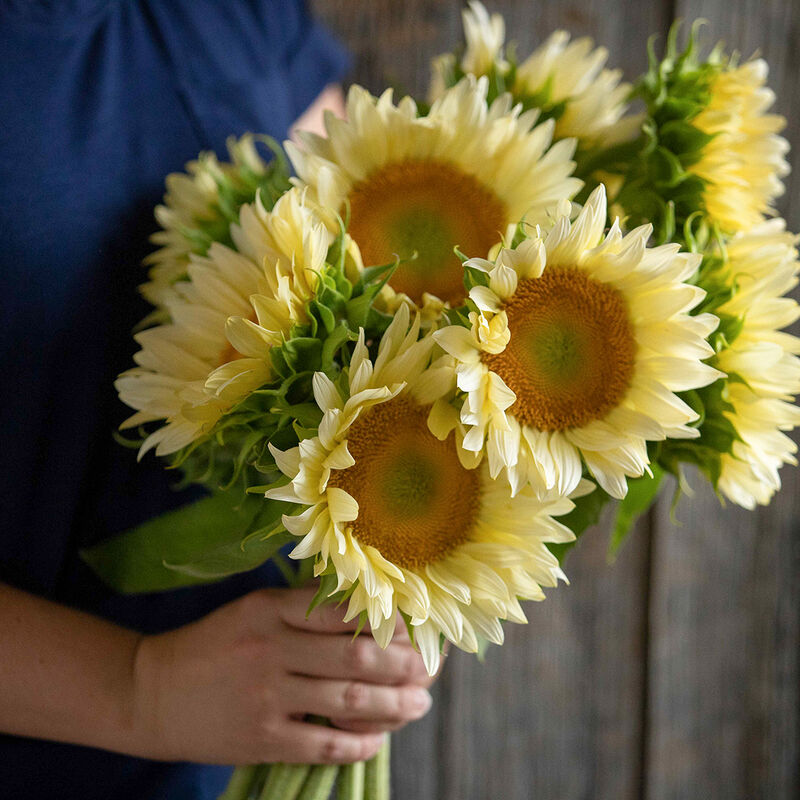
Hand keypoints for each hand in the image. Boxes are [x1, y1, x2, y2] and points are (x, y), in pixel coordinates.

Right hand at [131, 586, 437, 764]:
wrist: (151, 692)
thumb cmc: (213, 644)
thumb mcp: (253, 609)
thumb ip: (303, 606)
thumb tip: (363, 606)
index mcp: (272, 610)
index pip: (345, 612)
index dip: (388, 622)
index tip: (415, 630)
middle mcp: (272, 649)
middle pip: (357, 656)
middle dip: (404, 665)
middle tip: (429, 672)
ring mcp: (267, 696)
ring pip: (348, 699)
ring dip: (393, 705)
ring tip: (419, 705)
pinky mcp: (262, 738)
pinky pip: (324, 742)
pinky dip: (358, 742)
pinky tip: (378, 739)